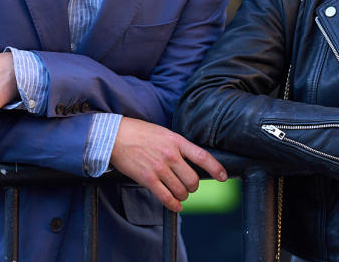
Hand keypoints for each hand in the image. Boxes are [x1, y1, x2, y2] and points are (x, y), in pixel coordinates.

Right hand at [109, 118, 227, 212]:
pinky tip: (175, 205)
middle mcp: (171, 155)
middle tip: (188, 186)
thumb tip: (189, 160)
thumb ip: (177, 146)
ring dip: (182, 196)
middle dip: (192, 187)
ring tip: (179, 194)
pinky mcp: (148, 178)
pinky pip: (166, 197)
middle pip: (193, 179)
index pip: (202, 156)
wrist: (115, 136)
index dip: (216, 168)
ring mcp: (159, 167)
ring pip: (181, 190)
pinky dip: (173, 204)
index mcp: (177, 141)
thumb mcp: (164, 133)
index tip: (223, 177)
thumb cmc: (139, 133)